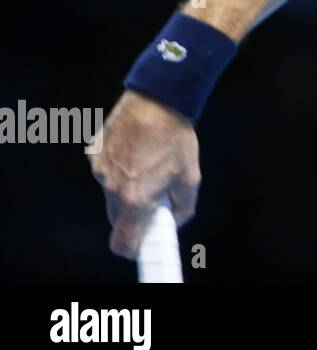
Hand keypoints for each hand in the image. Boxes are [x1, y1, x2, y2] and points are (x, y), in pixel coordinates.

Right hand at [87, 89, 200, 258]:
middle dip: (133, 214)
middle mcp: (112, 188)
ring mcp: (100, 170)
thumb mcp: (191, 178)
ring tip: (147, 163)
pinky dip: (118, 167)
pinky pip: (105, 170)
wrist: (157, 101)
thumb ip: (183, 207)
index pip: (123, 242)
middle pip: (117, 218)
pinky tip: (136, 149)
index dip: (132, 248)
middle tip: (153, 198)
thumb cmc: (177, 139)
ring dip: (126, 188)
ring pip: (111, 192)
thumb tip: (173, 221)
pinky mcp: (94, 154)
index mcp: (135, 199)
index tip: (141, 245)